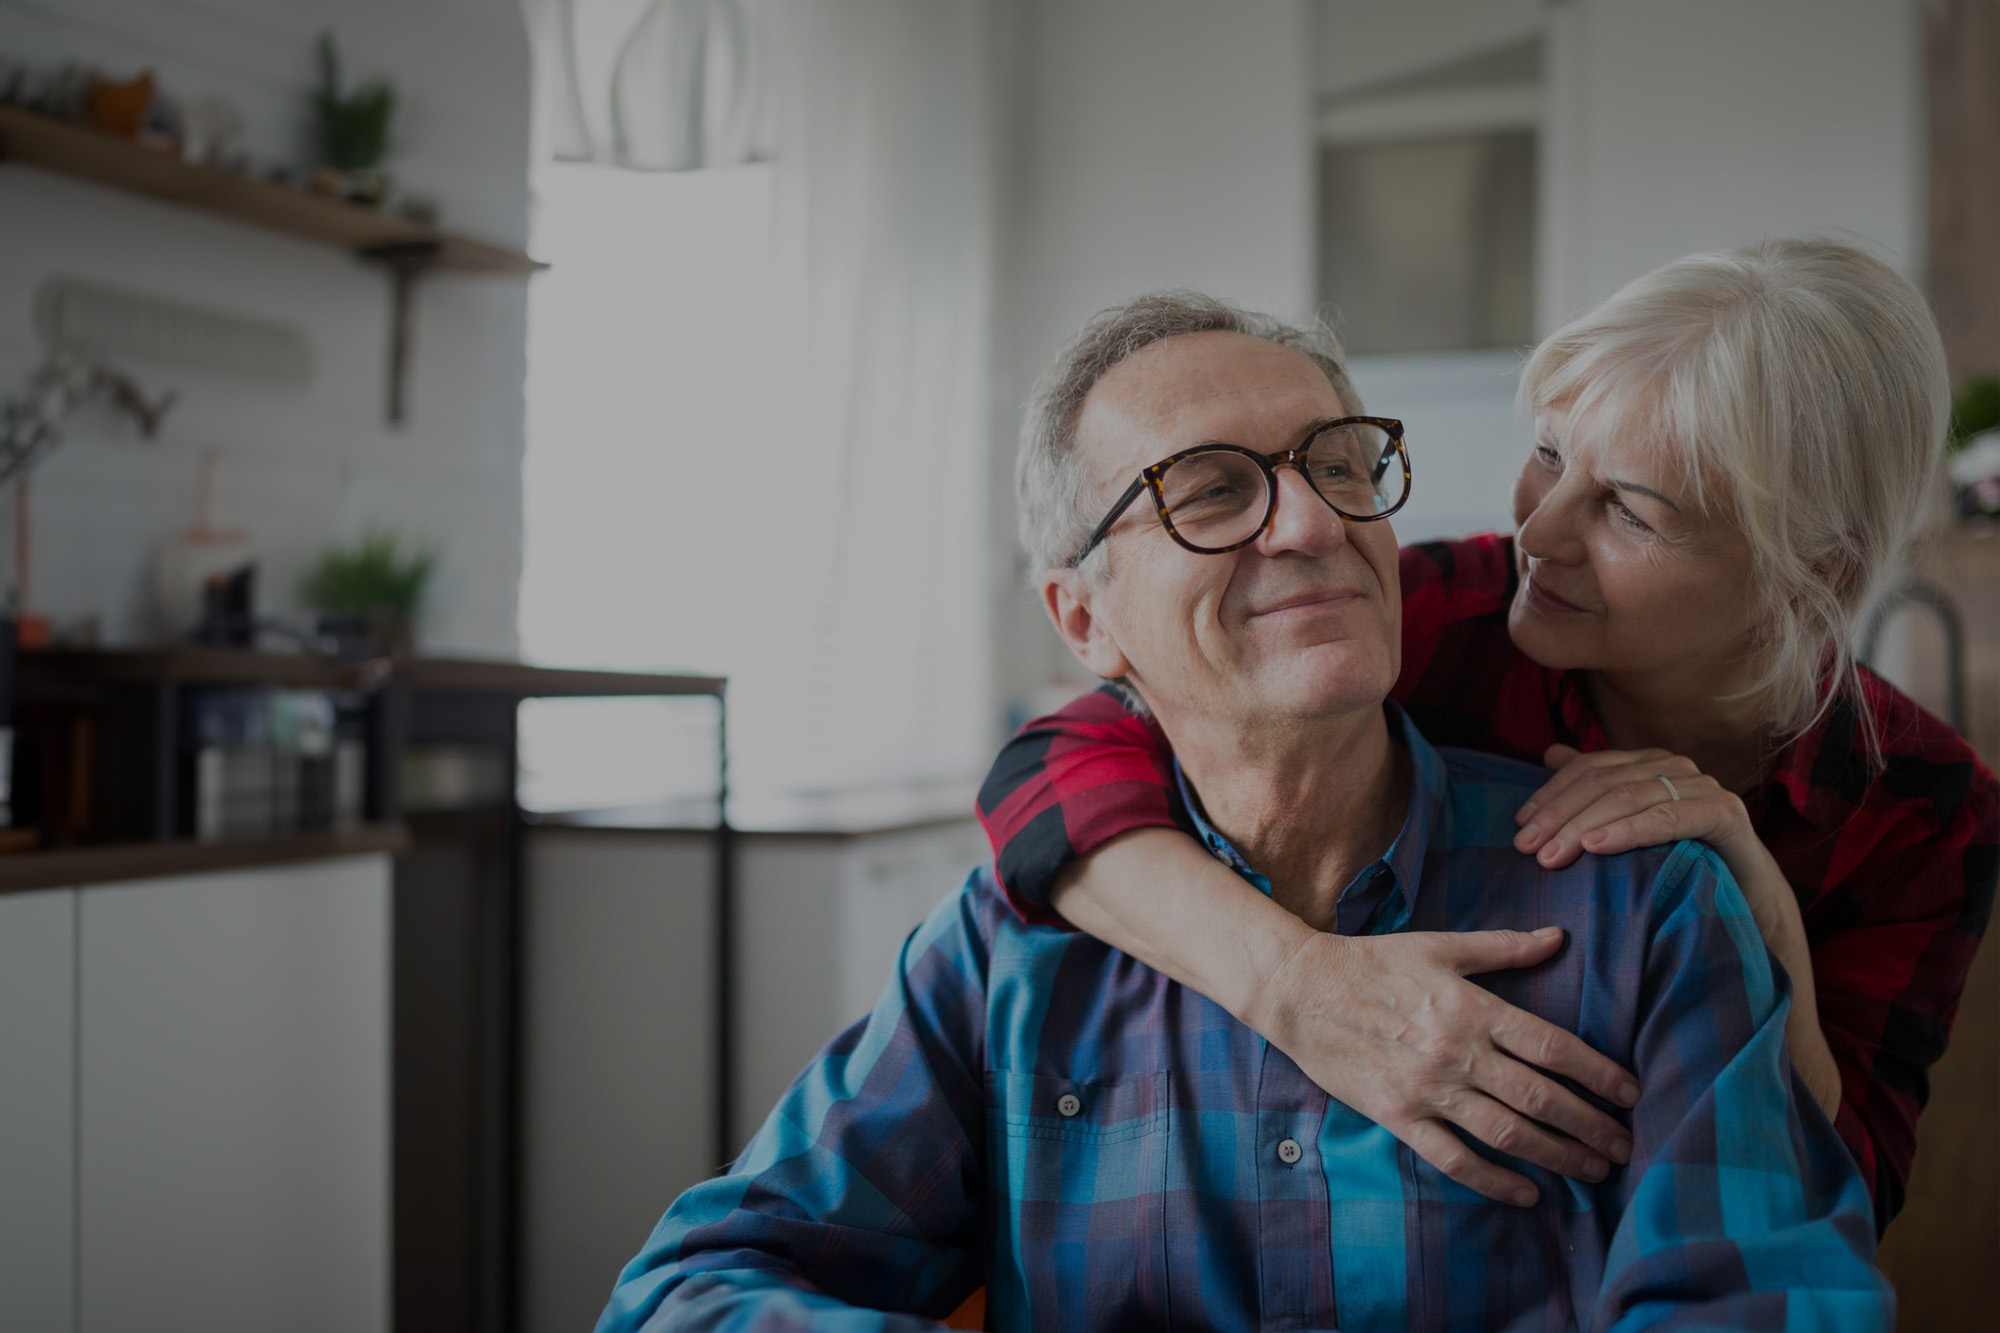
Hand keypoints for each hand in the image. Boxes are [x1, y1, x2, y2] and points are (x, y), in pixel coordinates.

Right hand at [1254, 927, 1638, 1206]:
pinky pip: (1454, 1158)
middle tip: (1625, 1146)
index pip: (1552, 1047)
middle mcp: (1456, 1052)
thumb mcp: (1440, 945)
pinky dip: (1493, 1181)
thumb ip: (1503, 947)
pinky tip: (1526, 1194)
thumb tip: (1558, 938)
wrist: (1300, 989)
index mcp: (1471, 1007)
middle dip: (1591, 1127)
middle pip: (1541, 1098)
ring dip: (1558, 1157)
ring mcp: (1427, 1088)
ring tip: (1594, 1171)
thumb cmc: (1372, 962)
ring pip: (1507, 1134)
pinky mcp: (1398, 1115)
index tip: (1630, 1094)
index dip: (1598, 1074)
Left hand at [1514, 745, 1754, 869]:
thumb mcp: (1629, 827)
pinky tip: (1598, 847)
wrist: (1747, 897)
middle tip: (1527, 847)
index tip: (1520, 826)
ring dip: (1584, 825)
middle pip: (1603, 782)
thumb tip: (1550, 754)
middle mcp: (1674, 767)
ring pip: (1630, 797)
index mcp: (1648, 763)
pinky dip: (1629, 830)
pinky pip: (1668, 817)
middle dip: (1559, 814)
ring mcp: (1702, 786)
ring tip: (1553, 854)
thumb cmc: (1681, 861)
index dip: (1550, 794)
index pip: (1588, 768)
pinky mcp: (1725, 813)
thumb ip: (1595, 787)